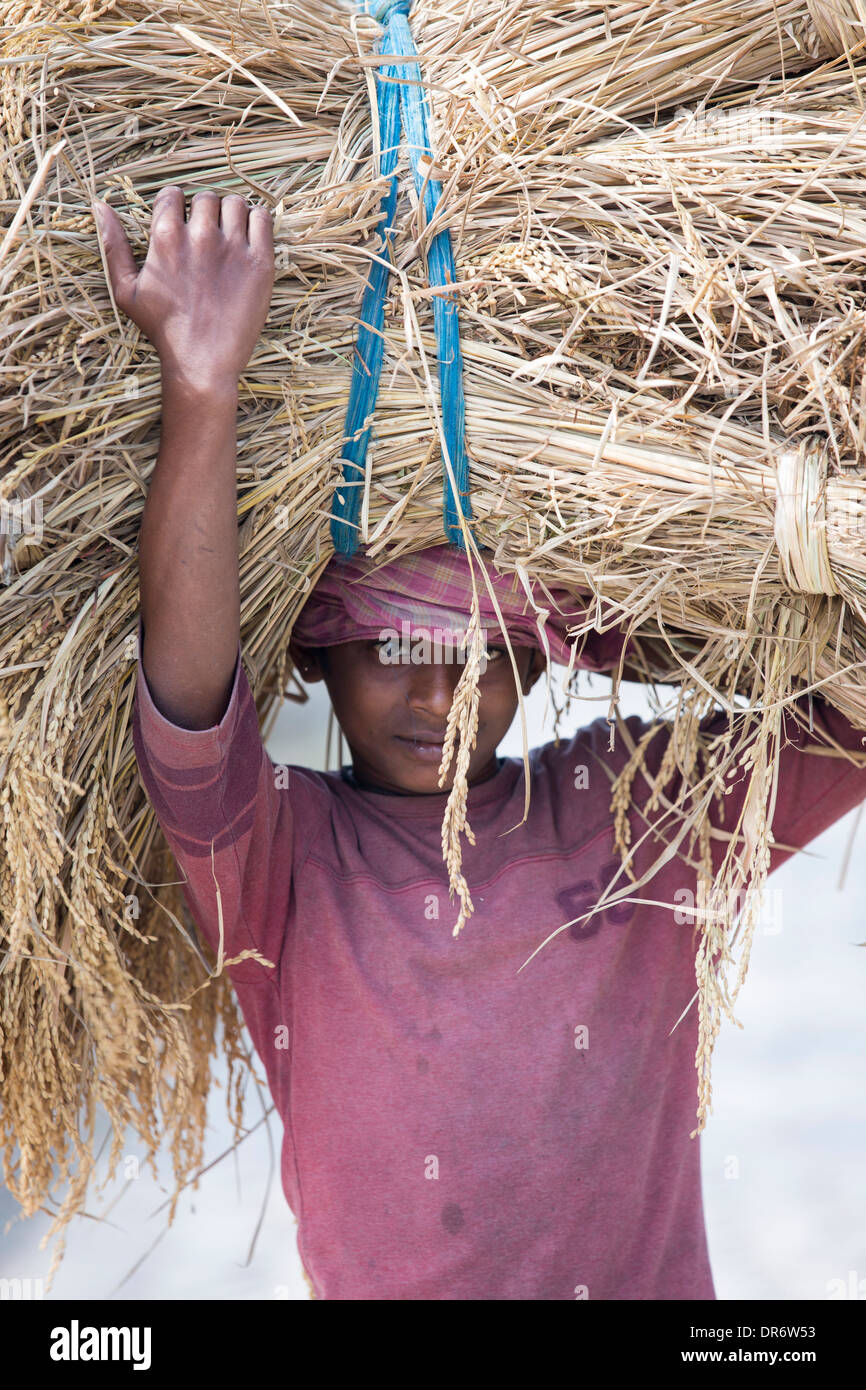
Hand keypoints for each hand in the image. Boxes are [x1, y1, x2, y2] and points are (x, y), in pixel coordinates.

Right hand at [94, 186, 274, 392]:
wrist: (201, 362)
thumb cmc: (162, 330)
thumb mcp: (125, 290)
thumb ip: (113, 245)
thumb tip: (98, 205)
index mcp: (165, 236)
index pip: (173, 195)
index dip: (177, 209)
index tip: (182, 230)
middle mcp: (200, 234)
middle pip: (206, 198)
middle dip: (204, 212)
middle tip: (207, 239)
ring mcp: (233, 246)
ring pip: (235, 203)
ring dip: (231, 215)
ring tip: (228, 239)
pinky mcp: (260, 261)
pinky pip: (262, 218)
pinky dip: (257, 221)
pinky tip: (249, 240)